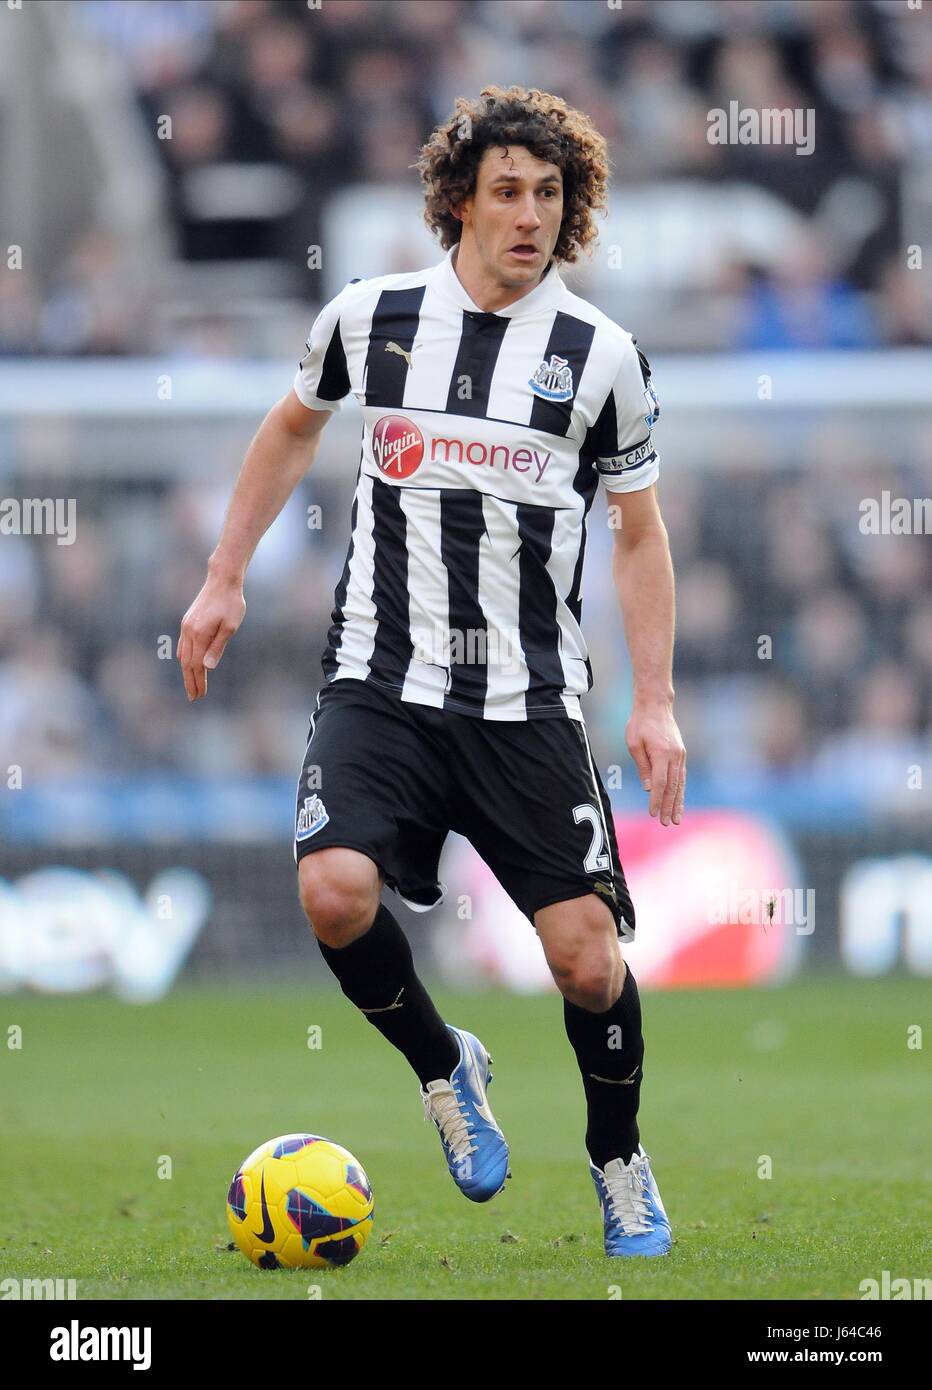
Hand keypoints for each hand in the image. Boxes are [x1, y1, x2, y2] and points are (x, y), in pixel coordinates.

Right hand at [177, 572, 245, 699]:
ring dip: (186, 672)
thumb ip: (218, 647)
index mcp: (199, 634)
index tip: (200, 696)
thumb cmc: (231, 603)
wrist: (222, 580)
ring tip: (191, 685)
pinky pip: (182, 645)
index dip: (198, 682)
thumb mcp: (230, 627)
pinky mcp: (187, 621)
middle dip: (190, 681)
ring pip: (183, 655)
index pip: (196, 665)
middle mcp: (188, 631)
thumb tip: (207, 667)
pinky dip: (184, 658)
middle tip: (194, 698)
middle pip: (186, 663)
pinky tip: (187, 664)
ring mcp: (186, 626)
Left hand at [625, 699, 685, 826]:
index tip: (653, 813)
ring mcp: (680, 755)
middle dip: (669, 807)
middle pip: (672, 787)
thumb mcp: (634, 744)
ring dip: (677, 802)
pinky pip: (681, 777)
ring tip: (676, 819)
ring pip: (680, 784)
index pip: (659, 783)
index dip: (656, 799)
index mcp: (662, 753)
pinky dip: (680, 791)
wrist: (656, 705)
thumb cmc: (640, 723)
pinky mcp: (681, 754)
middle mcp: (675, 756)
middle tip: (666, 823)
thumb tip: (647, 788)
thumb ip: (642, 766)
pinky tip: (678, 801)